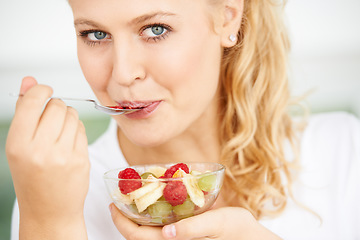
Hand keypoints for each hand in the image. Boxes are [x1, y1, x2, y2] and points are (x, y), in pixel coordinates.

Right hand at [6, 77, 89, 238]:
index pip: (34, 101)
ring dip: (68, 118)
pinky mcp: (81, 159)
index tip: (45, 91)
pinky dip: (77, 130)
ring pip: (73, 115)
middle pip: (58, 106)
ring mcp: (63, 156)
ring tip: (60, 134)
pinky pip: (82, 129)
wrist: (50, 210)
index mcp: (18, 144)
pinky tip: (69, 143)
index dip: (41, 90)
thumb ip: (25, 111)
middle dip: (56, 107)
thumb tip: (29, 80)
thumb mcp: (19, 145)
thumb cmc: (32, 176)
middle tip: (51, 121)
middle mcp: (40, 150)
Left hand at [109, 203, 281, 239]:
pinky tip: (155, 201)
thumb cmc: (239, 232)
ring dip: (138, 216)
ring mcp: (180, 238)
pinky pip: (163, 226)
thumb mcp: (219, 224)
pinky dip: (154, 215)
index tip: (113, 205)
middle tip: (118, 198)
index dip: (122, 224)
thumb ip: (193, 229)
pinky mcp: (187, 233)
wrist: (252, 238)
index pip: (140, 238)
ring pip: (150, 232)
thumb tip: (167, 232)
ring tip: (132, 197)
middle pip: (140, 235)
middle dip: (125, 219)